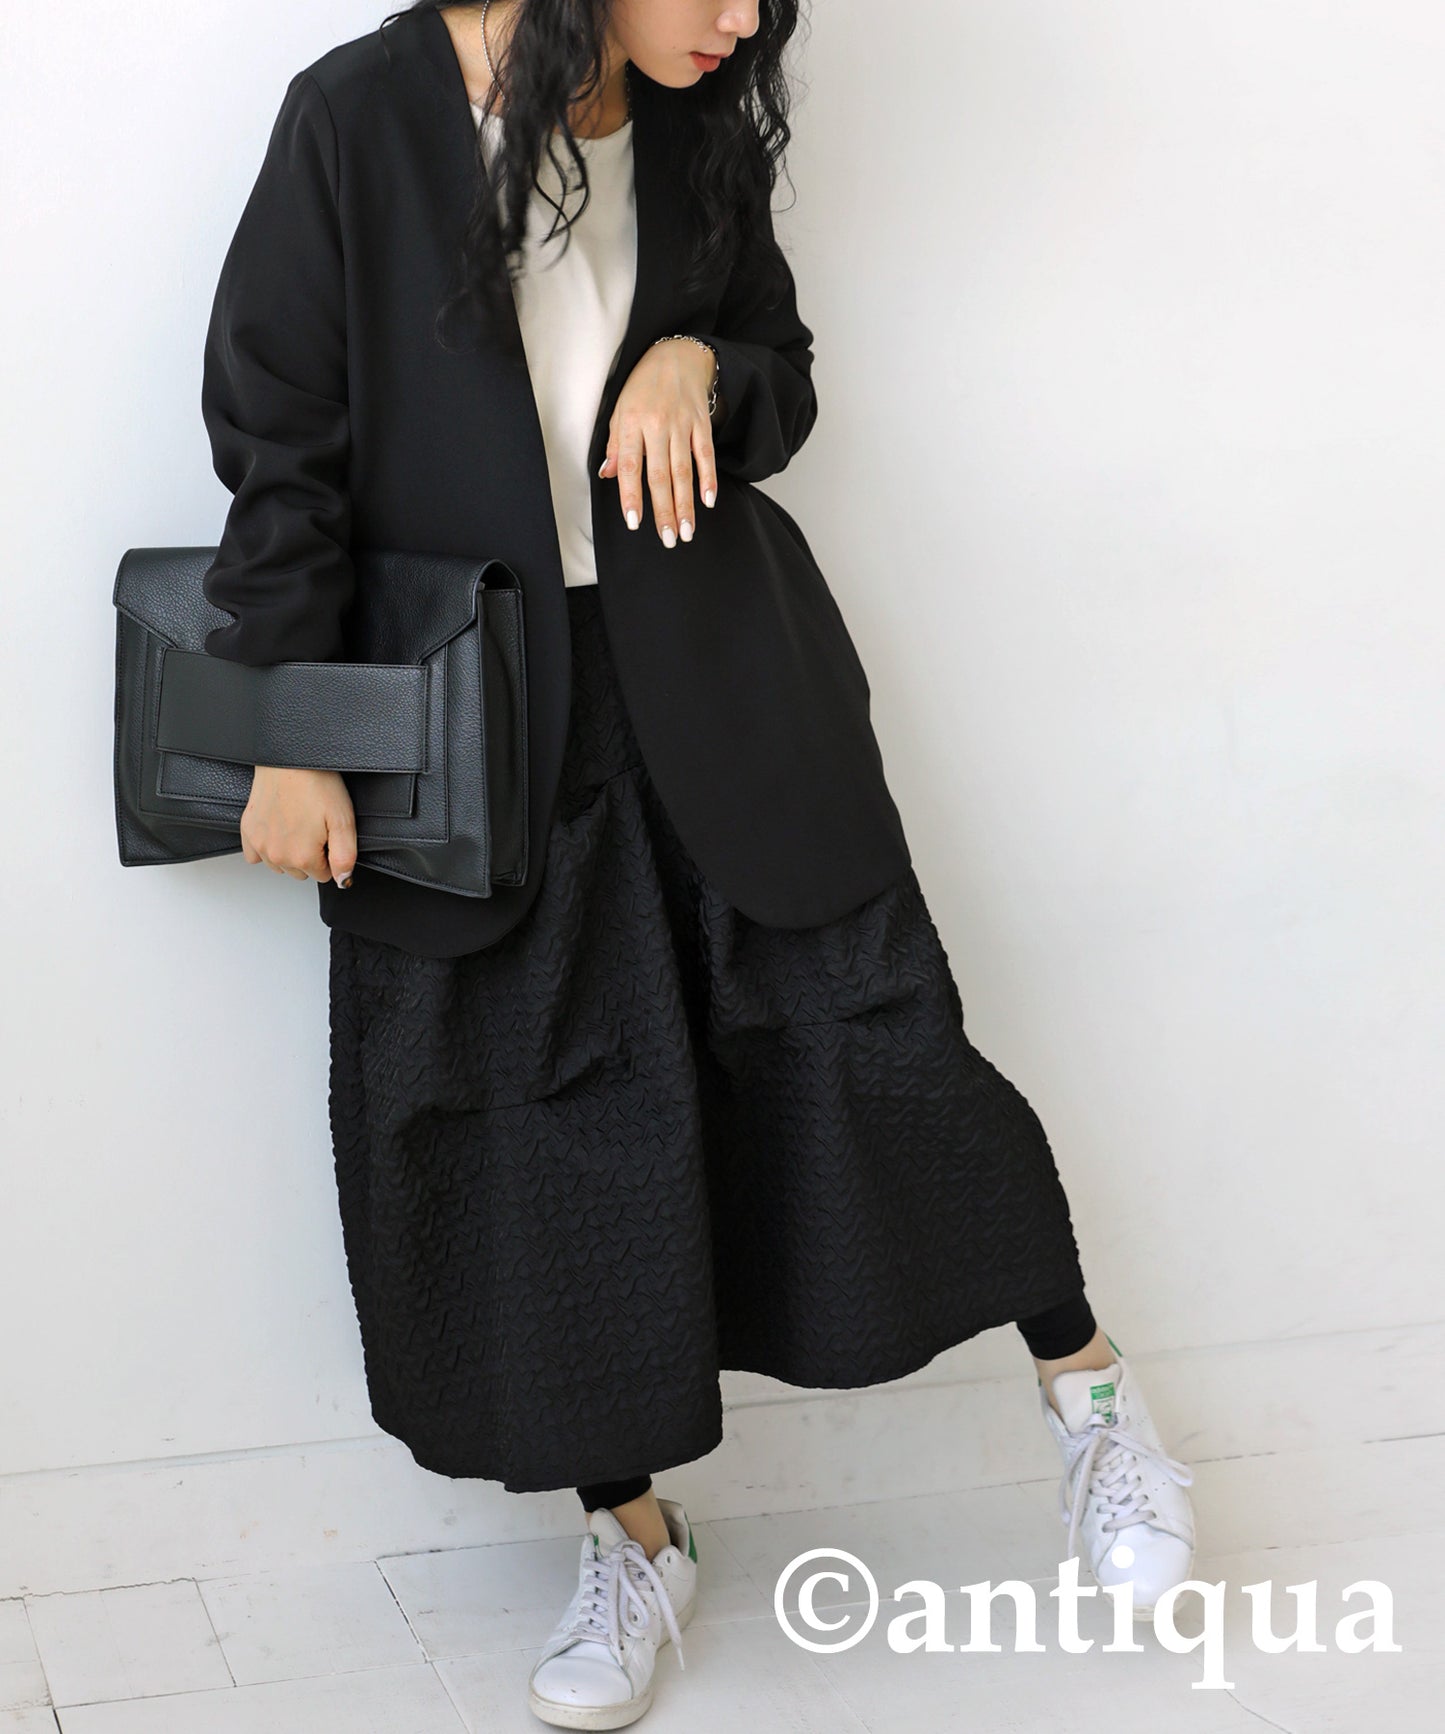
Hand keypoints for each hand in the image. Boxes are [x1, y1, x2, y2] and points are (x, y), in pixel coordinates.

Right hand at [241, 766, 357, 886]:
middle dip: (311, 855)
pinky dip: (267, 847)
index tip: (328, 833)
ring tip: (298, 823)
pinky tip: (278, 829)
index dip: (329, 854)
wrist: (289, 760)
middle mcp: (278, 856)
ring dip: (289, 852)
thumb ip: (345, 857)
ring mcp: (260, 844)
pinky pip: (255, 856)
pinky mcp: (248, 832)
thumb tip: (342, 880)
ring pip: (280, 865)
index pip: (324, 875)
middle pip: (301, 872)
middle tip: (315, 826)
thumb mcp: (343, 821)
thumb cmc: (316, 784)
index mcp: (302, 857)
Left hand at [597, 338, 719, 547]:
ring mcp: (682, 424)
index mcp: (631, 422)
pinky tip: (708, 501)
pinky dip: (708, 479)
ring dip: (686, 504)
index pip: (631, 465)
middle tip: (667, 539)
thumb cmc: (642, 386)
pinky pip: (706, 455)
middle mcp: (657, 424)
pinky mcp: (702, 423)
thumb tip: (608, 475)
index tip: (634, 522)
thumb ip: (616, 445)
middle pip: (660, 475)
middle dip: (664, 510)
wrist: (676, 355)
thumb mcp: (620, 409)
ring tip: (686, 531)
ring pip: (684, 470)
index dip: (632, 496)